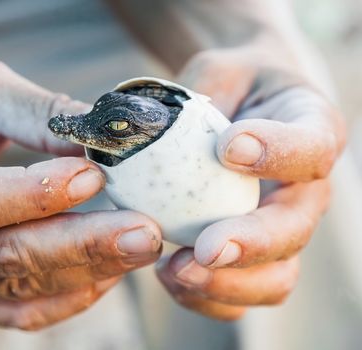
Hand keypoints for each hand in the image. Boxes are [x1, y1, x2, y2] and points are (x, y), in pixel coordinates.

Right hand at [0, 61, 161, 329]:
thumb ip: (40, 114)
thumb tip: (106, 140)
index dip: (34, 195)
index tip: (95, 174)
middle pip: (0, 255)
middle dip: (81, 245)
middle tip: (144, 232)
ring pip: (16, 286)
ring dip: (85, 270)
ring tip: (138, 246)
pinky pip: (16, 311)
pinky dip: (66, 298)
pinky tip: (106, 274)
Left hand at [156, 49, 345, 319]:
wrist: (240, 106)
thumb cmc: (230, 86)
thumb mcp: (217, 72)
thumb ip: (195, 95)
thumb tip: (148, 131)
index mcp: (309, 131)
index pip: (313, 146)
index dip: (278, 152)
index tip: (229, 147)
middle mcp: (303, 188)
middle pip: (296, 229)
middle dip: (251, 244)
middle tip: (204, 248)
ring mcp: (280, 228)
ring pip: (277, 277)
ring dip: (227, 283)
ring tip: (174, 270)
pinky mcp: (253, 255)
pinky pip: (242, 293)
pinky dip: (208, 297)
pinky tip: (168, 275)